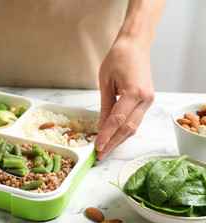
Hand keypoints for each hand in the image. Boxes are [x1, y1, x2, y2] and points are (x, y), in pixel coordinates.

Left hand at [95, 39, 154, 159]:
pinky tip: (115, 137)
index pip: (118, 120)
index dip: (106, 135)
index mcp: (134, 93)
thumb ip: (105, 106)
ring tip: (106, 150)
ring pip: (134, 127)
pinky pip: (136, 120)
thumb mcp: (105, 82)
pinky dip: (125, 130)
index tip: (97, 147)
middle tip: (100, 154)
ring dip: (120, 139)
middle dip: (113, 143)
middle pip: (128, 128)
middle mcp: (145, 99)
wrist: (134, 46)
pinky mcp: (147, 100)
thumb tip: (101, 126)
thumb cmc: (118, 59)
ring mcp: (148, 100)